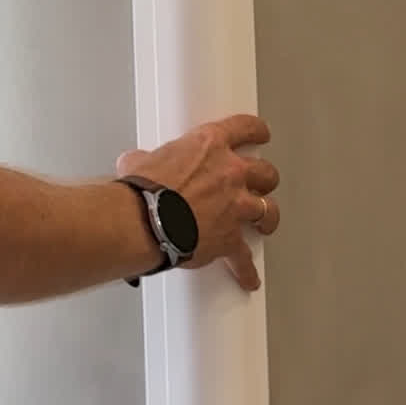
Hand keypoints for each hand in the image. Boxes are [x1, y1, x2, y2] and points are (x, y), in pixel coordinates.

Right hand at [118, 115, 279, 291]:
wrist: (144, 221)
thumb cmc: (142, 191)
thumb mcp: (140, 161)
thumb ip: (147, 159)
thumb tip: (136, 161)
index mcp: (209, 146)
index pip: (244, 128)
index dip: (256, 131)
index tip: (260, 134)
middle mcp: (230, 173)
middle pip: (265, 173)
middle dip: (264, 179)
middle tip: (259, 182)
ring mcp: (235, 207)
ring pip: (269, 210)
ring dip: (267, 217)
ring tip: (264, 223)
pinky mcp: (230, 239)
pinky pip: (244, 257)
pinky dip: (245, 268)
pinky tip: (247, 276)